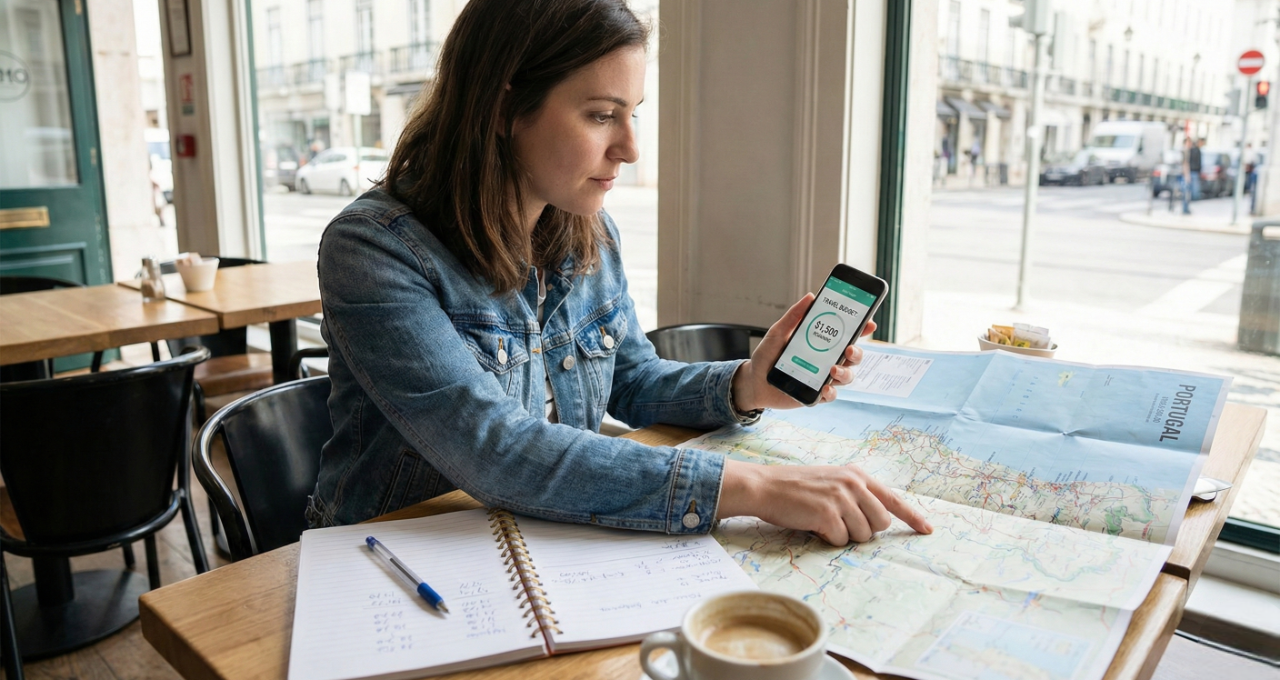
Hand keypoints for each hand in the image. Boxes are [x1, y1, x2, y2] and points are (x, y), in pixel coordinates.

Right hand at [718, 460, 932, 544]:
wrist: (765, 486)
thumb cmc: (796, 487)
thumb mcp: (832, 481)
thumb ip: (856, 494)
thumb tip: (877, 521)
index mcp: (857, 475)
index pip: (893, 499)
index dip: (912, 517)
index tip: (927, 530)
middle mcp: (853, 483)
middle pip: (881, 523)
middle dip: (864, 530)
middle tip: (841, 523)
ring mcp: (841, 497)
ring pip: (863, 534)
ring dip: (844, 535)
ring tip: (823, 521)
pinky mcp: (828, 513)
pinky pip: (840, 540)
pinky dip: (827, 539)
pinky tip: (813, 525)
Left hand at [731, 294, 876, 410]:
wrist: (753, 381)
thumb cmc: (767, 356)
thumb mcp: (778, 332)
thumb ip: (793, 316)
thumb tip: (810, 297)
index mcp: (821, 343)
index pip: (847, 335)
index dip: (861, 329)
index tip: (869, 323)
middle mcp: (826, 360)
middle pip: (853, 357)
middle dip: (857, 353)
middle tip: (849, 349)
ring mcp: (822, 378)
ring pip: (846, 376)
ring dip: (845, 373)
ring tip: (833, 370)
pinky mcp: (815, 394)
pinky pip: (830, 395)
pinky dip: (831, 392)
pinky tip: (825, 388)